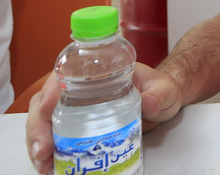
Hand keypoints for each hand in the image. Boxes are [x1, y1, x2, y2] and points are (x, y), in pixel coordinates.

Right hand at [26, 64, 182, 173]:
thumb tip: (149, 102)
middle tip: (43, 149)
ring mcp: (77, 108)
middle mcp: (81, 88)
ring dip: (38, 143)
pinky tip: (51, 166)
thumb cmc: (162, 88)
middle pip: (46, 102)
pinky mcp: (78, 126)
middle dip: (38, 126)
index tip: (49, 107)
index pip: (65, 74)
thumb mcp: (164, 89)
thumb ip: (159, 94)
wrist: (165, 101)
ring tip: (44, 163)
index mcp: (98, 72)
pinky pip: (55, 136)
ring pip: (44, 121)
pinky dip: (48, 152)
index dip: (51, 90)